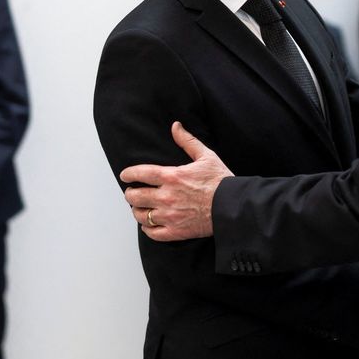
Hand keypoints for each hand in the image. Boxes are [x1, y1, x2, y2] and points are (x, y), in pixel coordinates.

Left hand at [120, 122, 232, 241]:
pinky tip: (149, 224)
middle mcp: (167, 196)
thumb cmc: (221, 181)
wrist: (233, 206)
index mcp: (172, 176)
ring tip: (140, 208)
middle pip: (135, 196)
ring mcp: (170, 215)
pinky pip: (152, 232)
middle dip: (130, 194)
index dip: (128, 174)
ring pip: (141, 215)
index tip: (125, 175)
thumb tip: (175, 126)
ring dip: (137, 211)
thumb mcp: (206, 156)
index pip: (140, 173)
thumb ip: (187, 141)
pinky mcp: (176, 231)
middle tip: (132, 193)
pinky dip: (147, 228)